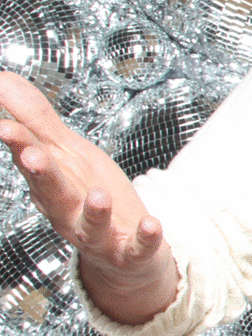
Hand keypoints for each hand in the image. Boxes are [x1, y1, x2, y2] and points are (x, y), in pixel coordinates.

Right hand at [0, 71, 176, 322]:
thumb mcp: (65, 155)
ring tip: (98, 195)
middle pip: (52, 194)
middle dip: (41, 176)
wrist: (125, 255)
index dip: (19, 144)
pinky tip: (152, 223)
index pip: (31, 161)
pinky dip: (146, 237)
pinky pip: (139, 246)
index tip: (4, 127)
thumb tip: (0, 80)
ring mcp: (100, 235)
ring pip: (91, 225)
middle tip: (32, 157)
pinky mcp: (133, 251)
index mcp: (50, 185)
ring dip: (94, 211)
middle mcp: (68, 212)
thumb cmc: (88, 196)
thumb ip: (36, 121)